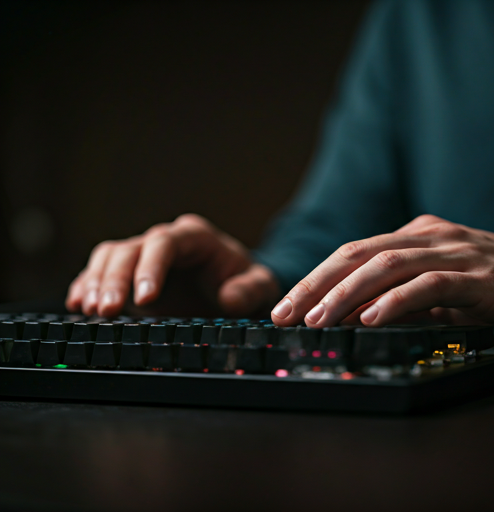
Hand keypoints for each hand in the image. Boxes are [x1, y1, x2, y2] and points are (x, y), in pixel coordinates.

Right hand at [66, 214, 279, 317]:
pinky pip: (103, 271)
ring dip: (96, 281)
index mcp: (195, 237)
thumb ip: (249, 290)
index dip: (150, 267)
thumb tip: (228, 299)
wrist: (234, 288)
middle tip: (106, 310)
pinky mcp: (133, 274)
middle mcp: (166, 242)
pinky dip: (88, 284)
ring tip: (89, 309)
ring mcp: (146, 257)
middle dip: (115, 279)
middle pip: (131, 249)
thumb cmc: (246, 283)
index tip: (144, 298)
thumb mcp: (260, 286)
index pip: (164, 243)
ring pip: (111, 256)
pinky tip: (77, 303)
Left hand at [271, 214, 493, 334]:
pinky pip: (429, 286)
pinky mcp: (479, 278)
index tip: (287, 307)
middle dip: (316, 285)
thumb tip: (351, 317)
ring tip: (317, 321)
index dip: (314, 279)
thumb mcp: (436, 288)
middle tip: (286, 314)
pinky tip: (370, 320)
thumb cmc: (491, 286)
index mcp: (414, 235)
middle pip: (358, 254)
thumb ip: (397, 297)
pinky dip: (396, 302)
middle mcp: (429, 237)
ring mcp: (455, 253)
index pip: (351, 253)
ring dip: (346, 294)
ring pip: (387, 265)